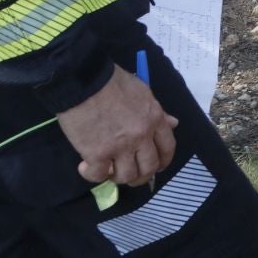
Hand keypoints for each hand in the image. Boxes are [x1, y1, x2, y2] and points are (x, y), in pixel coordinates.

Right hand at [56, 65, 178, 185]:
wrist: (84, 80)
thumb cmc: (111, 82)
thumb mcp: (142, 92)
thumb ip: (157, 112)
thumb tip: (173, 123)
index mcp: (155, 119)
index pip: (168, 148)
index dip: (163, 161)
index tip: (156, 166)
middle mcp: (142, 136)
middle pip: (149, 167)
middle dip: (141, 176)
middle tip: (129, 173)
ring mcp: (120, 146)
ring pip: (126, 176)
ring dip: (116, 176)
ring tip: (107, 168)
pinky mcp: (97, 154)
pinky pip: (99, 175)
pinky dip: (92, 174)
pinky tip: (85, 165)